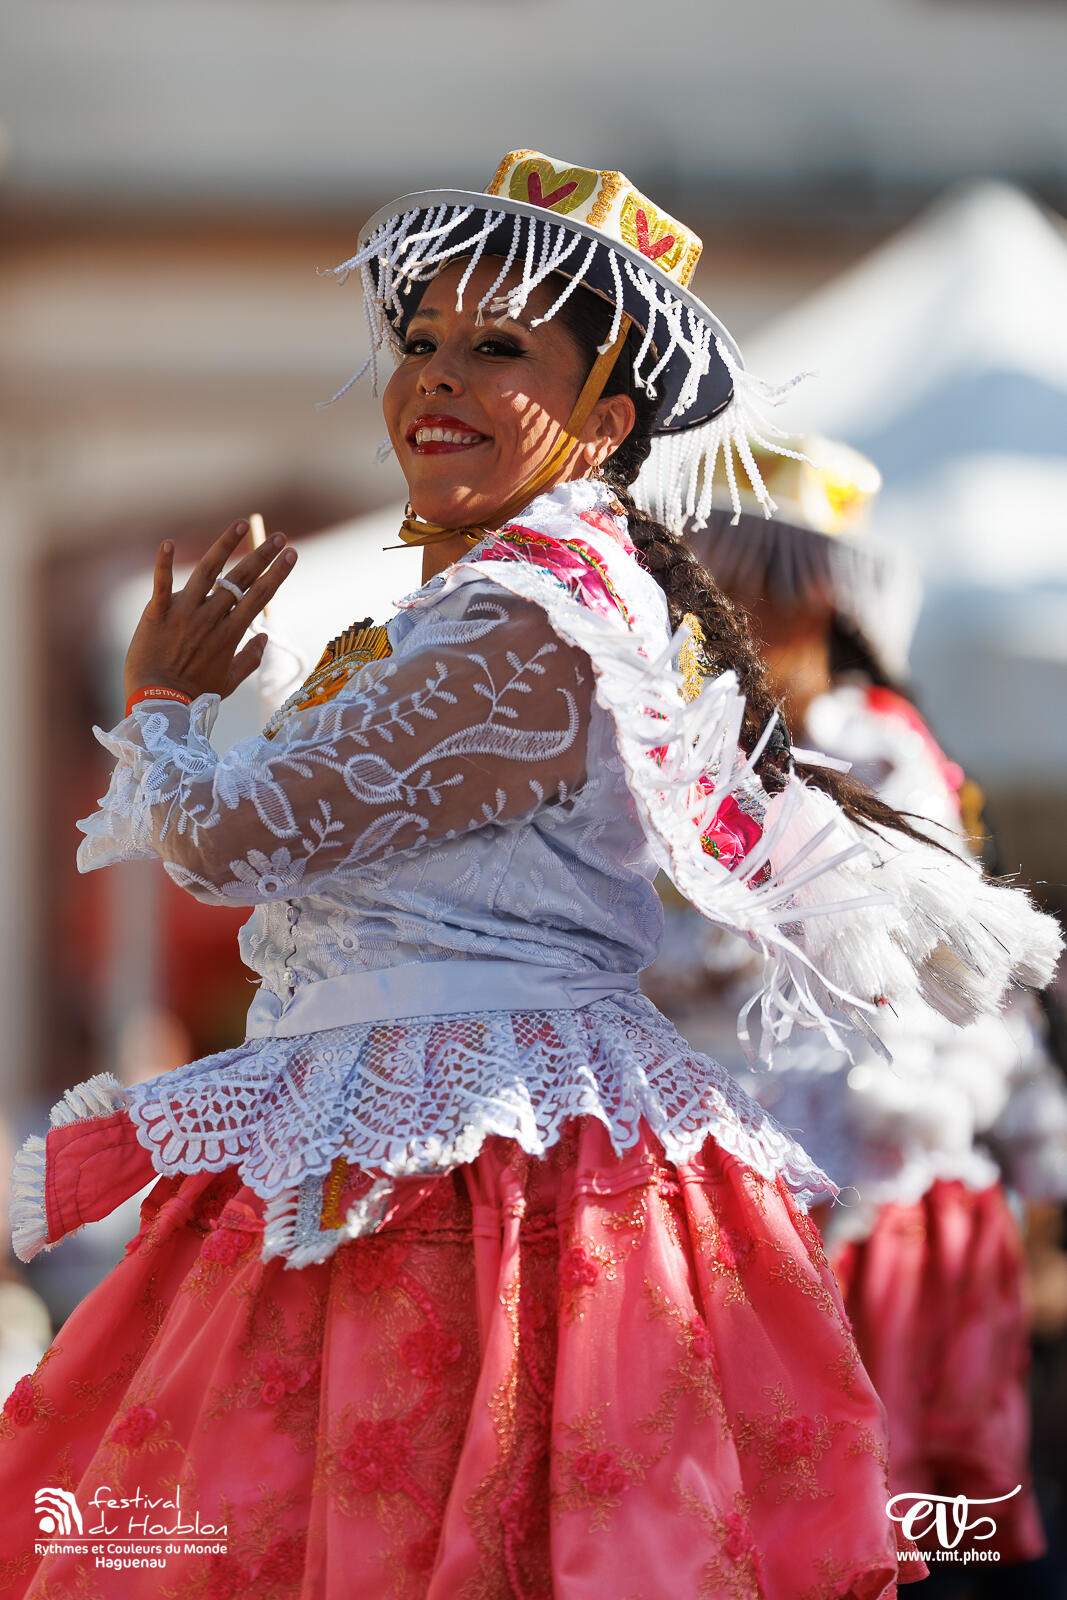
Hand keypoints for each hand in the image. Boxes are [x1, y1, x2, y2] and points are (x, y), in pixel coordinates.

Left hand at [123, 519, 297, 704]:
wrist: (160, 704)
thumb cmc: (195, 695)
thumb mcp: (230, 681)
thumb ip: (250, 658)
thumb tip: (264, 637)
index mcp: (230, 633)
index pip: (260, 596)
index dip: (277, 573)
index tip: (292, 555)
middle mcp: (210, 618)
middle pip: (241, 579)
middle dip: (263, 556)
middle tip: (280, 537)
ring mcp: (184, 613)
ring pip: (207, 571)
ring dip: (225, 546)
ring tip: (240, 524)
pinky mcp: (157, 613)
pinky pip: (161, 584)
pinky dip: (162, 563)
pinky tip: (167, 542)